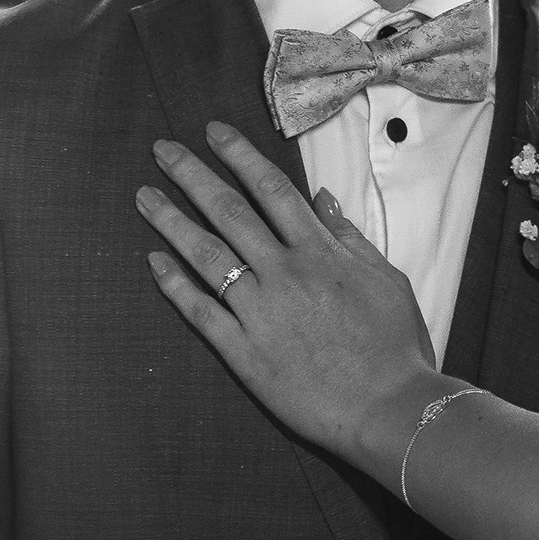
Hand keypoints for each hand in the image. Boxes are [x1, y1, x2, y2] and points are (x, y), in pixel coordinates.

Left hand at [139, 123, 437, 475]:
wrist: (386, 407)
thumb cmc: (395, 344)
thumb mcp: (385, 278)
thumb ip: (349, 237)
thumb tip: (323, 197)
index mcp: (319, 252)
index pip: (270, 189)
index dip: (239, 156)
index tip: (213, 132)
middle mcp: (284, 273)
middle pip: (229, 212)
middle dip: (192, 175)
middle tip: (162, 150)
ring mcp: (259, 313)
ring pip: (206, 255)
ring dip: (171, 222)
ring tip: (144, 196)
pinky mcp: (243, 352)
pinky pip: (201, 312)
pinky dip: (175, 285)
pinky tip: (153, 262)